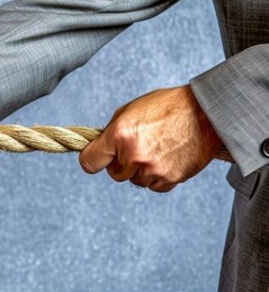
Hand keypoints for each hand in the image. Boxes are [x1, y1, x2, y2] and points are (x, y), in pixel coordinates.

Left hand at [79, 86, 220, 192]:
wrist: (206, 112)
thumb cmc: (167, 107)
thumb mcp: (132, 111)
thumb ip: (113, 132)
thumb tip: (100, 149)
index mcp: (119, 135)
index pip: (90, 162)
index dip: (93, 160)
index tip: (98, 159)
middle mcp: (134, 154)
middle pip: (115, 174)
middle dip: (121, 164)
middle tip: (137, 148)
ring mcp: (153, 168)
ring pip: (135, 181)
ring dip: (141, 171)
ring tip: (157, 149)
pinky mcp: (171, 178)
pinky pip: (154, 187)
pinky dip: (158, 177)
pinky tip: (167, 159)